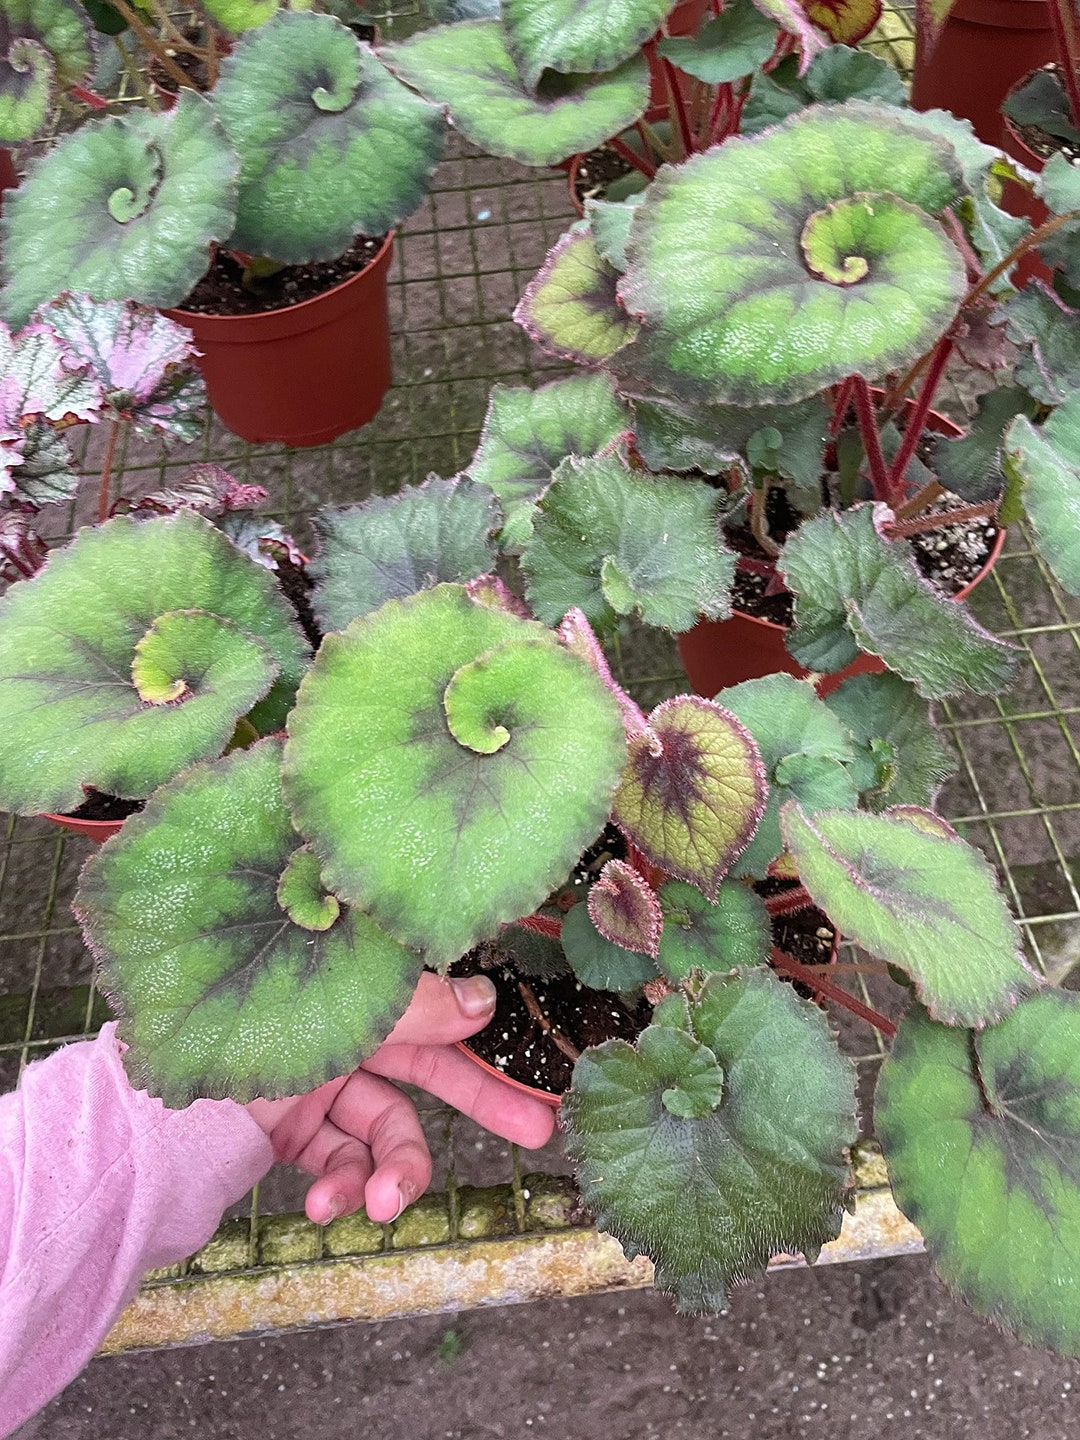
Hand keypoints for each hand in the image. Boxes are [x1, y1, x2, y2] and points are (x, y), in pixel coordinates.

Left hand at [245, 972, 554, 1225]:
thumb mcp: (341, 1014)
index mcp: (359, 993)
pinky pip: (334, 1161)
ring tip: (382, 1204)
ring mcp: (319, 1084)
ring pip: (382, 1131)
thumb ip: (415, 1009)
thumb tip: (485, 1000)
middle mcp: (345, 1034)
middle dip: (482, 1105)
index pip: (440, 1015)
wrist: (152, 1099)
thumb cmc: (248, 1029)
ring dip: (390, 1173)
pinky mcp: (291, 1130)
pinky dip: (338, 1186)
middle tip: (539, 1132)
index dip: (486, 1046)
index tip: (531, 1072)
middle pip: (429, 1071)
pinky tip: (326, 1205)